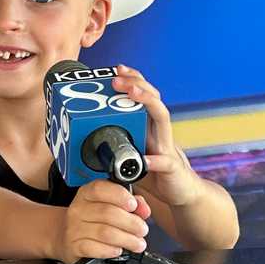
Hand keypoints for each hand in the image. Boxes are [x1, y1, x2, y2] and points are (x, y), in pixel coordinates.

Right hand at [56, 179, 151, 263]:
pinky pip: (96, 248)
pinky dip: (111, 250)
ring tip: (137, 243)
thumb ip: (129, 203)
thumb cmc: (92, 221)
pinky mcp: (74, 246)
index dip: (120, 195)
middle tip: (142, 229)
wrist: (65, 237)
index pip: (100, 189)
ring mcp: (74, 228)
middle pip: (108, 213)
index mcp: (86, 194)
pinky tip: (118, 250)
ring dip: (127, 239)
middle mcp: (78, 209)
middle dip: (131, 223)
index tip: (134, 205)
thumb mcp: (109, 205)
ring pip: (105, 232)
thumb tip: (143, 209)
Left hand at [112, 64, 202, 207]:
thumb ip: (113, 147)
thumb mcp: (128, 155)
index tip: (118, 68)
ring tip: (134, 92)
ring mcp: (167, 147)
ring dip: (148, 102)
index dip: (132, 79)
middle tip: (118, 77)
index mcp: (148, 127)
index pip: (143, 96)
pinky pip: (164, 162)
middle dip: (136, 83)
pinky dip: (155, 160)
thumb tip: (82, 141)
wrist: (181, 195)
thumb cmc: (153, 173)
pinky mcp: (172, 169)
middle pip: (153, 98)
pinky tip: (145, 159)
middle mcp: (159, 131)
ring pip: (162, 118)